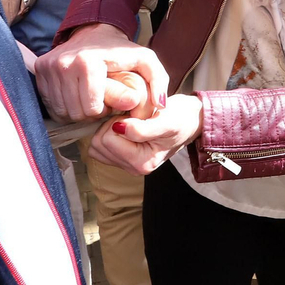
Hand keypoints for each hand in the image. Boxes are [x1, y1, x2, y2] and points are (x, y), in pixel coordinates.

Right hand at [34, 23, 167, 122]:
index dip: (105, 109)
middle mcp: (63, 63)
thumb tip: (158, 105)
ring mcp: (48, 66)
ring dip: (77, 110)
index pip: (92, 108)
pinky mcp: (40, 70)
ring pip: (62, 111)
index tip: (111, 99)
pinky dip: (64, 106)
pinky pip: (50, 105)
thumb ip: (158, 82)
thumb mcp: (146, 61)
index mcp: (87, 61)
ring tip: (90, 97)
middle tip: (100, 99)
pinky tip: (76, 95)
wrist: (94, 32)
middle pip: (76, 112)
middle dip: (91, 112)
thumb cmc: (120, 51)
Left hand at [87, 94, 203, 174]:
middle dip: (111, 125)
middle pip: (99, 144)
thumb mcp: (166, 121)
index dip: (118, 121)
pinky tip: (124, 126)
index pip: (108, 140)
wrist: (187, 121)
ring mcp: (125, 164)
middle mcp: (132, 167)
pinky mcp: (120, 157)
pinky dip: (107, 132)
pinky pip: (99, 146)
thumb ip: (142, 129)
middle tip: (133, 118)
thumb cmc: (180, 119)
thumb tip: (118, 128)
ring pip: (96, 145)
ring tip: (130, 122)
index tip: (136, 116)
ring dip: (109, 128)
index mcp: (141, 163)